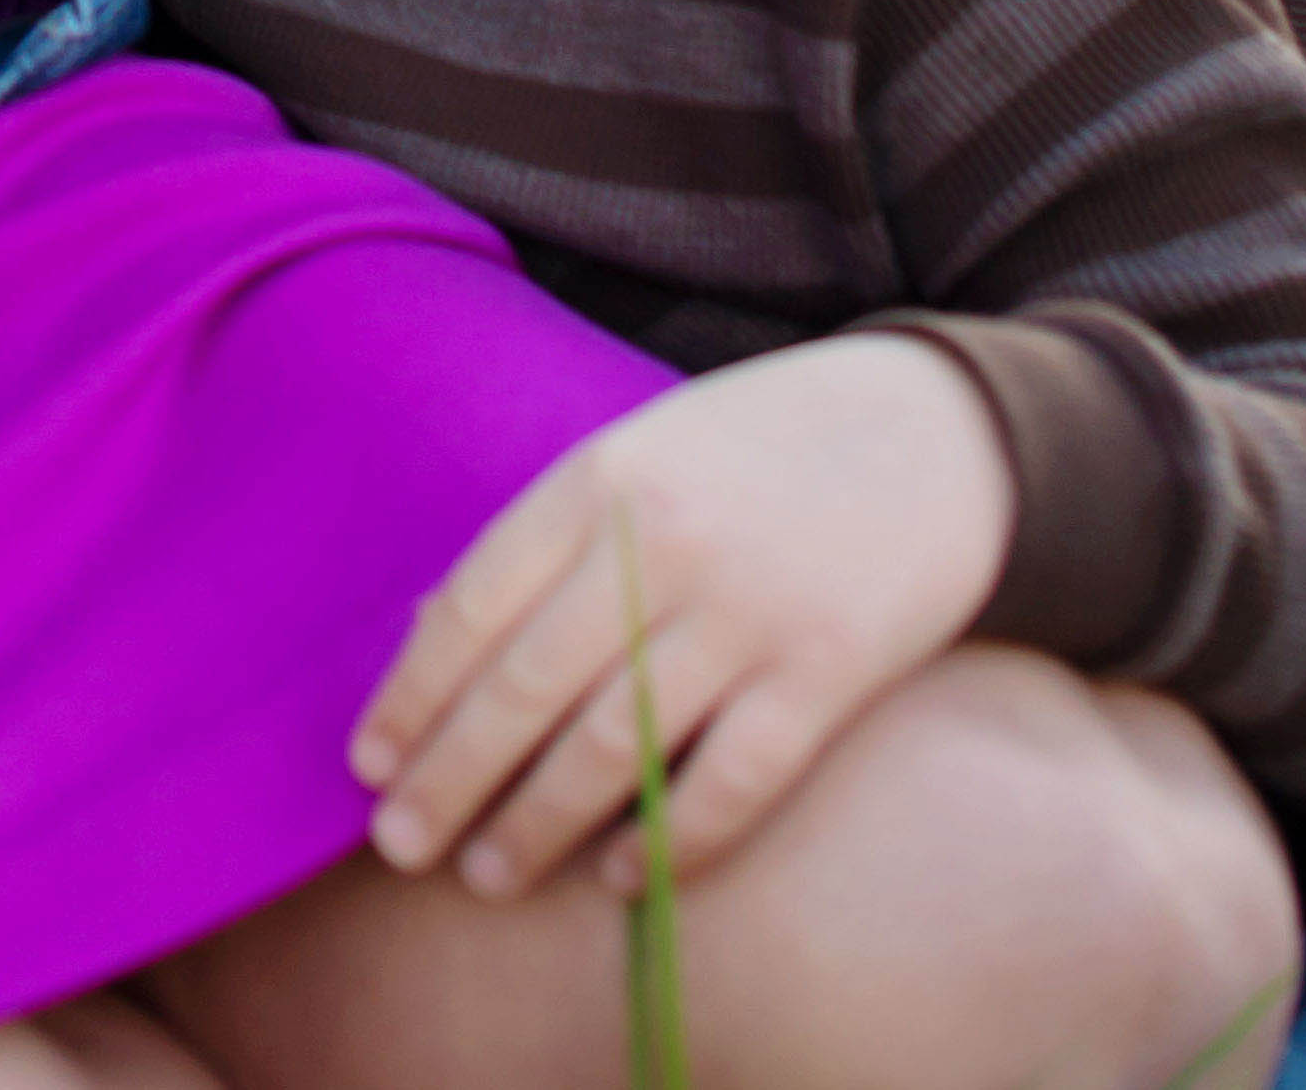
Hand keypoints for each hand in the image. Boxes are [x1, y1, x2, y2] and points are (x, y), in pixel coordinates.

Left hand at [352, 335, 1016, 901]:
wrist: (937, 429)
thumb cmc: (760, 448)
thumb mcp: (642, 452)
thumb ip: (555, 538)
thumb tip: (436, 638)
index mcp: (601, 474)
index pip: (475, 603)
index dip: (413, 693)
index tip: (368, 765)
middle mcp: (662, 543)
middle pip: (527, 686)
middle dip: (452, 777)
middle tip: (398, 847)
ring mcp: (749, 610)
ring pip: (614, 746)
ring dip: (538, 824)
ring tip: (486, 875)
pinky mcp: (828, 672)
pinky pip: (731, 782)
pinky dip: (668, 841)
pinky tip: (620, 876)